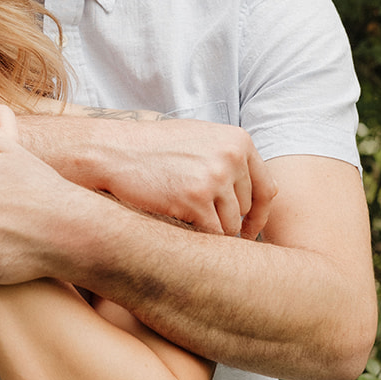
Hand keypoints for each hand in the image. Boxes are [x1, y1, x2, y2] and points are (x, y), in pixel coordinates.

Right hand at [28, 114, 277, 238]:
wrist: (112, 151)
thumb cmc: (152, 148)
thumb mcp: (200, 140)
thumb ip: (229, 159)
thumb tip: (252, 194)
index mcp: (239, 140)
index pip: (267, 189)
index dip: (258, 215)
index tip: (248, 230)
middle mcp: (232, 156)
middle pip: (247, 210)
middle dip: (230, 224)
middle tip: (207, 230)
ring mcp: (215, 177)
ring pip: (231, 226)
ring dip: (212, 233)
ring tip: (187, 225)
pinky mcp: (195, 199)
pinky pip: (211, 235)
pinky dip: (199, 239)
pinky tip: (179, 229)